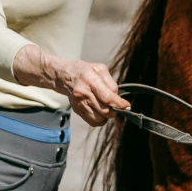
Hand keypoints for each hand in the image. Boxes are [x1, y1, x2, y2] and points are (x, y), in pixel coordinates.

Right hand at [12, 46, 128, 123]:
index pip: (108, 98)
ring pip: (99, 119)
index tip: (126, 106)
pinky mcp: (77, 110)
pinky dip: (100, 120)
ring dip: (107, 116)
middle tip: (118, 106)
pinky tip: (101, 112)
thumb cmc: (85, 71)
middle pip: (104, 110)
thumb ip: (110, 82)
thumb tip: (117, 96)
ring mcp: (79, 103)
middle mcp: (83, 93)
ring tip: (108, 108)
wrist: (64, 76)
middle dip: (115, 110)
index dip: (119, 104)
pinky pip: (92, 122)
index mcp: (90, 80)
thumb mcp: (99, 69)